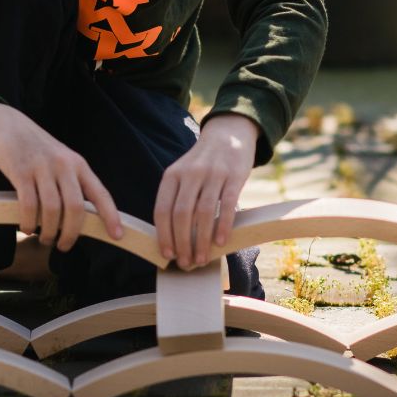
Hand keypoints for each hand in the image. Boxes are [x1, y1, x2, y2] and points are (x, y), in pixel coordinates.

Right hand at [0, 102, 122, 251]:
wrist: (7, 123)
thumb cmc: (36, 148)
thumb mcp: (60, 159)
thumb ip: (71, 182)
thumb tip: (80, 219)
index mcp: (78, 164)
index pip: (100, 193)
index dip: (111, 216)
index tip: (117, 236)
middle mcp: (64, 165)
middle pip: (75, 207)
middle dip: (71, 233)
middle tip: (64, 246)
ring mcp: (42, 167)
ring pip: (52, 210)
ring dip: (48, 232)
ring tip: (44, 239)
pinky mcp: (20, 172)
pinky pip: (29, 205)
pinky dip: (29, 223)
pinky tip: (27, 227)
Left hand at [153, 113, 257, 269]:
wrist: (228, 134)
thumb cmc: (202, 163)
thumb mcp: (182, 173)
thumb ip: (177, 198)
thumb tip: (172, 238)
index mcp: (172, 175)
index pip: (162, 209)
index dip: (163, 235)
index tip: (167, 255)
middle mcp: (190, 173)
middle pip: (181, 214)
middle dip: (182, 243)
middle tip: (186, 262)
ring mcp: (212, 174)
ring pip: (203, 213)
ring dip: (201, 240)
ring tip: (202, 259)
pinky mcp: (234, 176)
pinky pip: (227, 204)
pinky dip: (223, 226)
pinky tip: (221, 242)